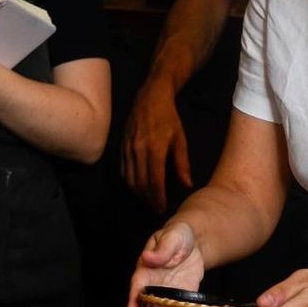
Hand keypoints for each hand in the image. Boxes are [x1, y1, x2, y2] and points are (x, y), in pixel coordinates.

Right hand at [122, 76, 192, 214]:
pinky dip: (129, 182)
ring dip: (138, 193)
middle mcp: (137, 150)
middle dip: (148, 199)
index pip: (154, 181)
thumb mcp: (180, 140)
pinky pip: (122, 170)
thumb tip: (187, 185)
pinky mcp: (120, 147)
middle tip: (156, 209)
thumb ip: (182, 164)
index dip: (157, 198)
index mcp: (155, 149)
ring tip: (148, 201)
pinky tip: (138, 187)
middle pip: (140, 183)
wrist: (149, 98)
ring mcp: (127, 148)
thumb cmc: (169, 119)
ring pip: (129, 179)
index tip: (162, 208)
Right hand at [122, 219, 205, 306]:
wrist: (193, 241)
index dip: (131, 305)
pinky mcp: (178, 301)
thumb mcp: (172, 237)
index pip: (135, 291)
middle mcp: (150, 287)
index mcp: (145, 271)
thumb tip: (148, 258)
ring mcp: (162, 296)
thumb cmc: (178, 236)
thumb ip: (162, 249)